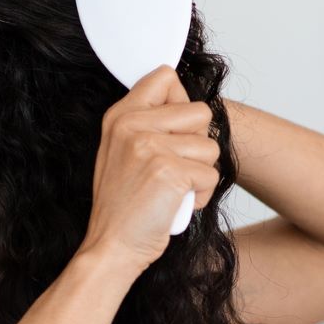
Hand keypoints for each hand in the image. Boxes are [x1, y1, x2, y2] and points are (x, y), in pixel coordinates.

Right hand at [79, 64, 222, 274]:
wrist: (112, 246)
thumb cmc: (123, 205)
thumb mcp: (121, 152)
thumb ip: (146, 123)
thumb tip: (186, 104)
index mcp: (120, 116)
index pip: (165, 76)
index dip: (180, 103)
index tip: (171, 131)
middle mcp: (132, 125)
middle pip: (201, 112)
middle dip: (198, 145)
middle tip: (173, 168)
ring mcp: (150, 147)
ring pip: (210, 147)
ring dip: (200, 174)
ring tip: (173, 190)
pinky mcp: (169, 172)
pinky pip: (211, 176)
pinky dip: (201, 195)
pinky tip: (176, 205)